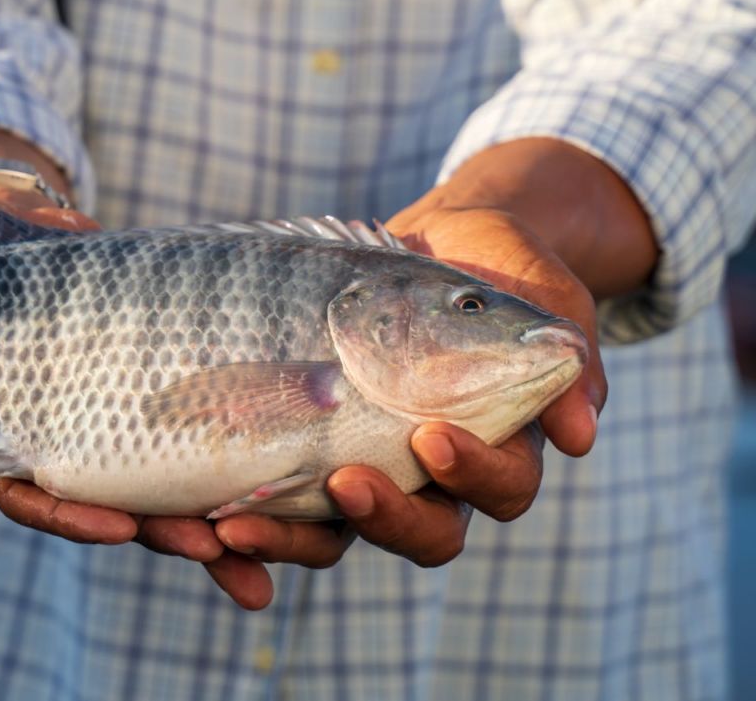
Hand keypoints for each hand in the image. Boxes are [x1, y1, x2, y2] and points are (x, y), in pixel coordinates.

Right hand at [0, 187, 275, 600]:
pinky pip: (197, 423)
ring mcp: (111, 413)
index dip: (73, 519)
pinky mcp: (155, 380)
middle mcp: (61, 439)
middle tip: (213, 546)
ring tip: (262, 550)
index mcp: (1, 440)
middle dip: (165, 531)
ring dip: (214, 517)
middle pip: (113, 503)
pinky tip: (290, 471)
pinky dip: (237, 452)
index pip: (34, 497)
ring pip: (164, 477)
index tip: (119, 530)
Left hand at [214, 139, 644, 578]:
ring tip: (237, 523)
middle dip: (386, 519)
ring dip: (290, 541)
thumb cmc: (493, 266)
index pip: (498, 490)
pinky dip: (246, 519)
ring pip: (339, 535)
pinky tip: (203, 518)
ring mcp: (366, 466)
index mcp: (498, 446)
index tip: (433, 437)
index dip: (473, 477)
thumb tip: (580, 431)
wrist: (432, 241)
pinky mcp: (306, 452)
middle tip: (345, 484)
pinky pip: (279, 503)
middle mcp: (432, 476)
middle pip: (423, 533)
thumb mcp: (537, 291)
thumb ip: (564, 353)